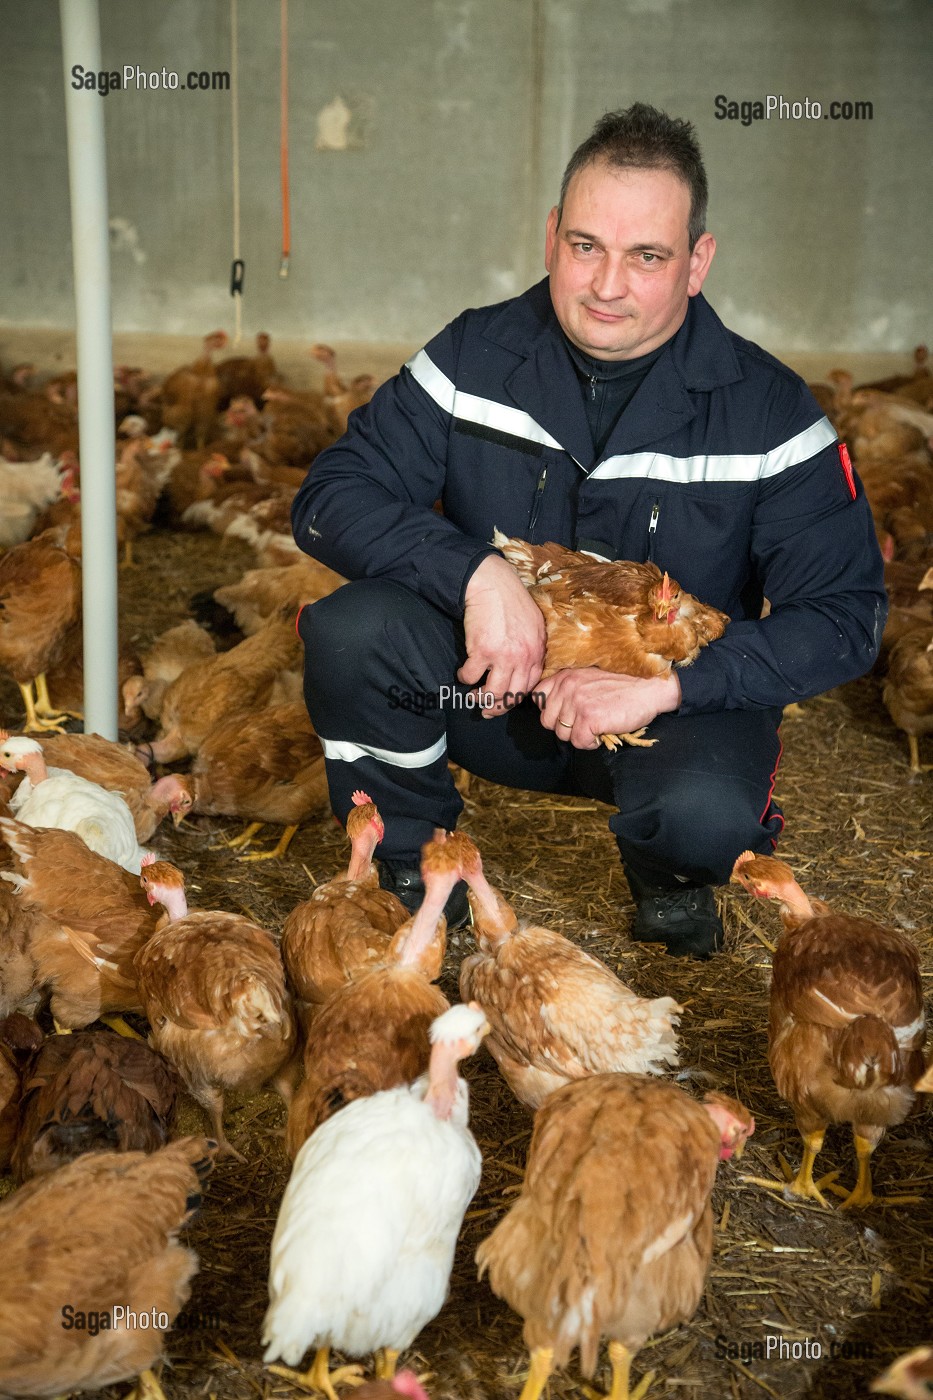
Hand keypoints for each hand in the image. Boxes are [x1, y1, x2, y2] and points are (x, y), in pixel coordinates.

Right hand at [458, 554, 546, 716]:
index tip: (505, 701)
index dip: (515, 697)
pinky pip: (470, 676)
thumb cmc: (511, 600)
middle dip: (498, 707)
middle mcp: (523, 657)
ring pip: (492, 693)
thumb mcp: (534, 624)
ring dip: (481, 699)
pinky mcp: (481, 651)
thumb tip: (525, 666)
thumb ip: (533, 647)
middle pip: (512, 695)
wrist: (492, 583)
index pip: (529, 686)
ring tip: (474, 697)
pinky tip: (463, 674)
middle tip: (488, 709)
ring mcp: (503, 656)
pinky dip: (464, 678)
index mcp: (537, 651)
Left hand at [534, 667, 681, 747]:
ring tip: (597, 725)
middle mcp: (567, 687)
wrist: (650, 688)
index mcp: (564, 676)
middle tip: (586, 722)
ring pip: (562, 734)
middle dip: (565, 726)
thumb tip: (551, 709)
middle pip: (547, 721)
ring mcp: (577, 702)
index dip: (551, 710)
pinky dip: (591, 743)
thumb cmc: (622, 685)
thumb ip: (568, 688)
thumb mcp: (588, 677)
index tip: (566, 713)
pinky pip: (578, 742)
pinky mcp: (589, 718)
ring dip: (579, 735)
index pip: (538, 698)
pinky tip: (602, 733)